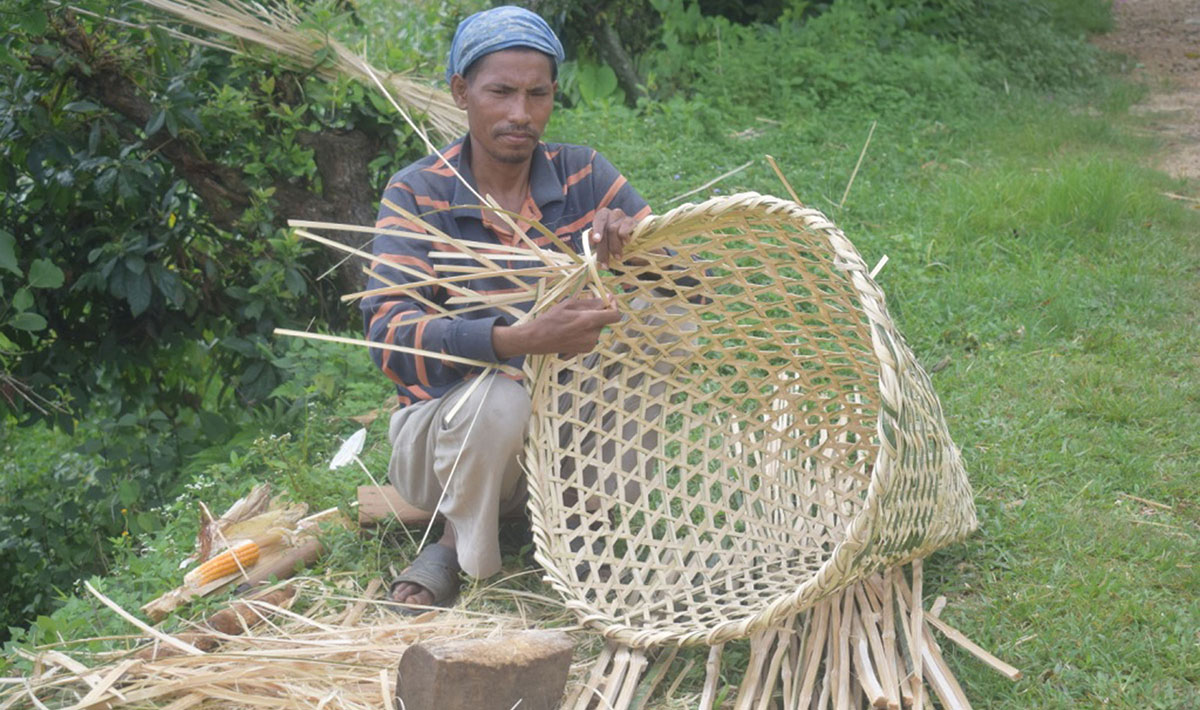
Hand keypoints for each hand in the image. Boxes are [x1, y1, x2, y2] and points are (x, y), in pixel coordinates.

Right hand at [493, 297, 620, 358]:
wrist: (536, 340)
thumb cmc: (550, 320)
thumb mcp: (568, 304)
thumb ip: (590, 302)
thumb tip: (606, 300)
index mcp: (589, 321)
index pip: (615, 315)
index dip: (614, 305)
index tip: (608, 299)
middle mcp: (592, 335)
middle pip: (604, 320)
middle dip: (597, 311)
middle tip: (582, 305)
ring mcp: (590, 344)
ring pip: (598, 327)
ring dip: (590, 320)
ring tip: (573, 318)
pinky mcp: (586, 350)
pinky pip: (592, 335)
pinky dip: (586, 329)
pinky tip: (572, 328)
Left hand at [590, 208, 639, 267]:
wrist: (634, 240)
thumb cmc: (614, 240)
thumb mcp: (603, 241)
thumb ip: (597, 240)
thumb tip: (591, 240)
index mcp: (603, 215)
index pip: (599, 219)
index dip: (597, 229)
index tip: (596, 241)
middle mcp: (613, 213)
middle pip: (607, 228)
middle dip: (604, 248)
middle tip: (604, 264)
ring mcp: (624, 216)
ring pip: (615, 229)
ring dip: (614, 246)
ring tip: (617, 257)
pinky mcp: (634, 221)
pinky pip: (627, 227)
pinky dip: (624, 236)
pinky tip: (626, 243)